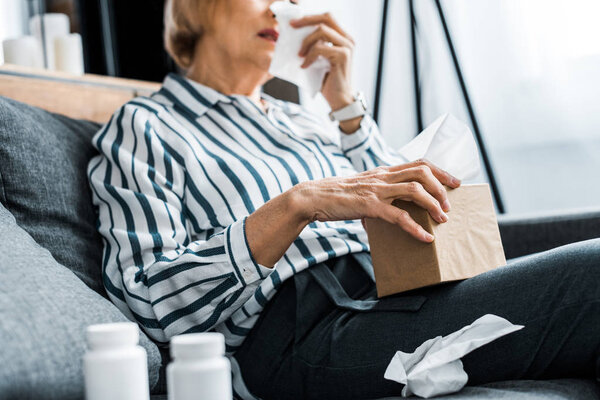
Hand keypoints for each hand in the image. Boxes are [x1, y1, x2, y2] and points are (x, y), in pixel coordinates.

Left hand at [290, 13, 355, 111]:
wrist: (339, 100)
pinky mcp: (343, 55)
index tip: (293, 23)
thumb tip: (295, 35)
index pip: (327, 18)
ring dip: (306, 42)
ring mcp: (347, 46)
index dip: (309, 17)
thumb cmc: (327, 81)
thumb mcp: (318, 60)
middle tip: (292, 27)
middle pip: (326, 18)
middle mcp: (347, 40)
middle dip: (306, 20)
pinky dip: (309, 56)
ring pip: (321, 31)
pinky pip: (320, 48)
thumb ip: (313, 46)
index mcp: (342, 38)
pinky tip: (304, 66)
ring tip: (299, 55)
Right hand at [292, 160, 461, 242]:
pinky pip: (399, 216)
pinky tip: (425, 238)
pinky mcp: (369, 206)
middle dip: (442, 186)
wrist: (314, 197)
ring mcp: (377, 190)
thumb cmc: (336, 195)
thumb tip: (390, 214)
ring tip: (442, 219)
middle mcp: (382, 176)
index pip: (418, 163)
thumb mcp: (362, 188)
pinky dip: (416, 228)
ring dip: (433, 204)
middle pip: (422, 172)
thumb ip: (378, 194)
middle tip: (450, 204)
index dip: (440, 171)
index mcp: (382, 171)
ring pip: (415, 190)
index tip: (455, 182)